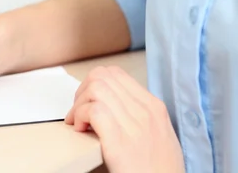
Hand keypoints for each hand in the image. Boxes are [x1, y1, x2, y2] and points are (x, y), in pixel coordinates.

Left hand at [65, 66, 184, 172]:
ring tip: (77, 121)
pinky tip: (80, 129)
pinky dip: (79, 116)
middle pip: (102, 76)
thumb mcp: (159, 134)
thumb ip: (139, 114)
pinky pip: (93, 111)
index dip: (94, 83)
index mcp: (154, 107)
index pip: (116, 74)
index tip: (88, 100)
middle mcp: (146, 111)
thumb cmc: (160, 170)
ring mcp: (135, 125)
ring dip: (78, 104)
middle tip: (78, 111)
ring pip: (96, 88)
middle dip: (82, 91)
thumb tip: (112, 103)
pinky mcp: (120, 142)